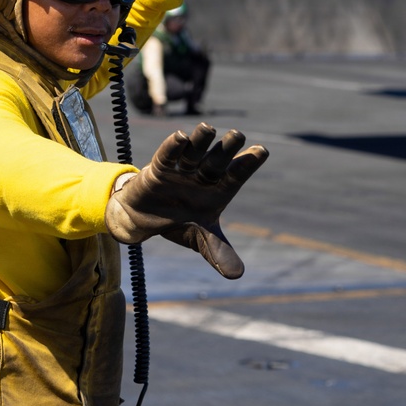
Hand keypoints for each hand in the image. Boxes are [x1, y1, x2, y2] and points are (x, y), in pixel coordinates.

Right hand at [104, 123, 267, 277]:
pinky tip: (180, 136)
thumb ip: (219, 254)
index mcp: (218, 189)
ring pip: (194, 152)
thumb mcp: (202, 241)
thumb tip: (238, 276)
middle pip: (217, 160)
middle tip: (238, 134)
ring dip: (200, 140)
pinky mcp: (159, 169)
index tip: (262, 151)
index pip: (237, 174)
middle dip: (227, 148)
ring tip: (208, 128)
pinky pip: (167, 156)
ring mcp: (182, 170)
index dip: (248, 163)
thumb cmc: (179, 223)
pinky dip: (172, 147)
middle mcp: (203, 175)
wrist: (143, 221)